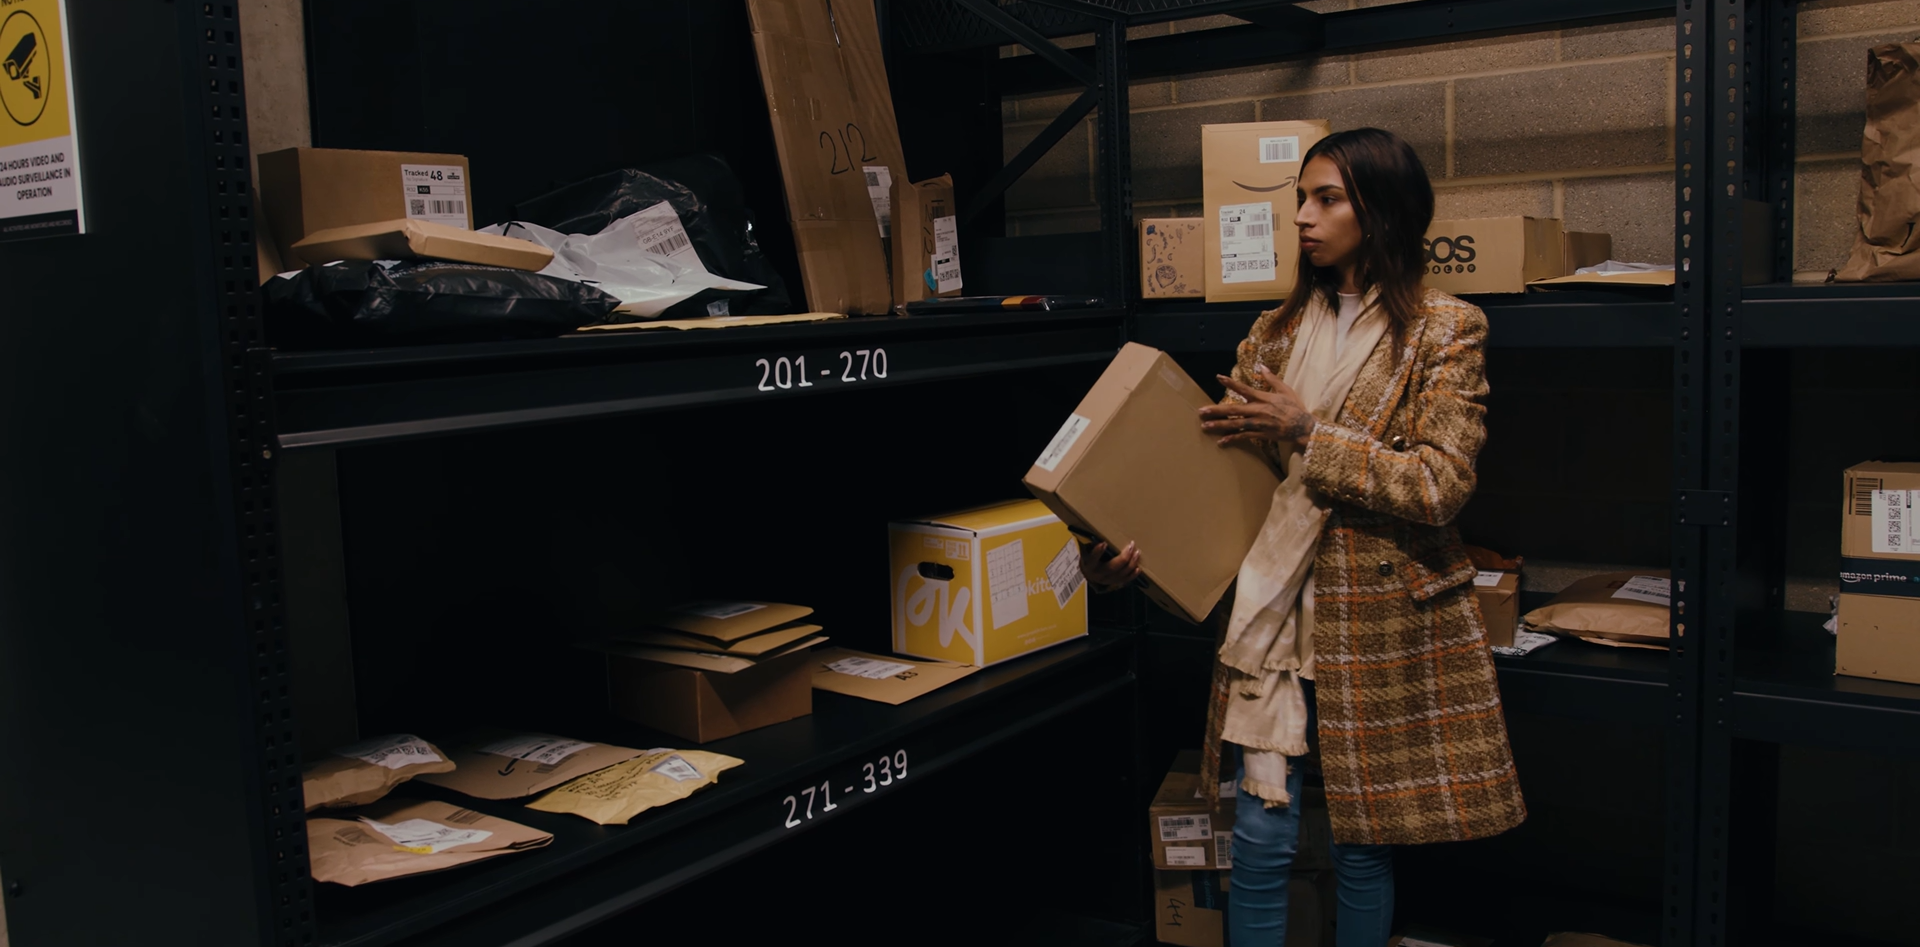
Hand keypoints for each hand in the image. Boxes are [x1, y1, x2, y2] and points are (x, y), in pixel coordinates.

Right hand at [1080, 541, 1141, 591]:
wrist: (1088, 574)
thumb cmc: (1088, 557)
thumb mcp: (1086, 551)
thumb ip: (1090, 543)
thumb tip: (1092, 526)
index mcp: (1089, 565)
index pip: (1092, 559)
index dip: (1097, 552)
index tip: (1104, 543)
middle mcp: (1097, 575)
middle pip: (1111, 568)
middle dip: (1123, 558)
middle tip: (1131, 546)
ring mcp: (1106, 580)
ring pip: (1120, 574)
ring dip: (1130, 564)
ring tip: (1137, 553)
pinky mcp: (1113, 582)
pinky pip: (1124, 580)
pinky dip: (1132, 575)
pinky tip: (1138, 568)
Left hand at [1199, 366, 1318, 448]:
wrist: (1303, 426)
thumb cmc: (1295, 407)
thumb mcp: (1285, 390)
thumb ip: (1272, 379)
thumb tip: (1262, 366)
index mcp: (1263, 398)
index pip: (1244, 389)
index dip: (1231, 383)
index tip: (1219, 377)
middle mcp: (1258, 411)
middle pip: (1233, 410)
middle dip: (1216, 410)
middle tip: (1201, 411)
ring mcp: (1258, 424)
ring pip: (1235, 424)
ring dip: (1219, 425)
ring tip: (1205, 426)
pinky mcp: (1261, 434)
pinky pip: (1244, 437)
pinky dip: (1232, 439)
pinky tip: (1221, 441)